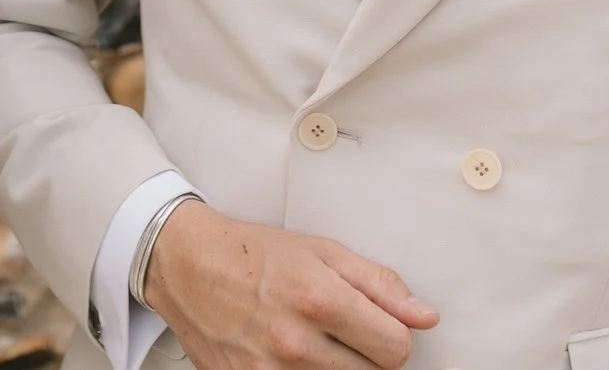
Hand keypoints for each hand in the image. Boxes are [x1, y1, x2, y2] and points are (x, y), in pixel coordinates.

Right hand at [142, 202, 437, 369]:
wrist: (185, 264)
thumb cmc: (250, 253)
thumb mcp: (321, 251)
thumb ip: (378, 283)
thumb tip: (423, 316)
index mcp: (319, 300)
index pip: (396, 349)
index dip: (393, 336)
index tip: (379, 327)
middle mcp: (295, 343)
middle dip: (365, 354)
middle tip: (339, 330)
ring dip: (335, 368)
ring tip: (312, 341)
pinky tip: (290, 356)